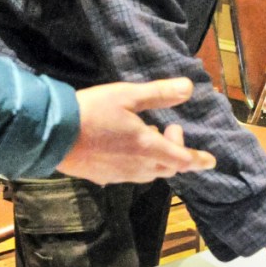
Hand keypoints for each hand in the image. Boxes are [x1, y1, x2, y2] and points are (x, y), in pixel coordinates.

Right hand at [56, 78, 215, 184]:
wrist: (54, 135)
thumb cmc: (93, 111)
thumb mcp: (127, 95)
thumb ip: (159, 93)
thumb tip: (189, 88)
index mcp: (147, 148)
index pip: (182, 160)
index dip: (198, 160)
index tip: (211, 161)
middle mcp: (137, 168)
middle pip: (167, 168)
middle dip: (176, 151)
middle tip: (169, 127)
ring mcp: (119, 176)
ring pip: (149, 174)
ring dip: (157, 158)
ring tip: (148, 133)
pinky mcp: (103, 178)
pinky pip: (130, 175)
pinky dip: (138, 163)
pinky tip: (124, 148)